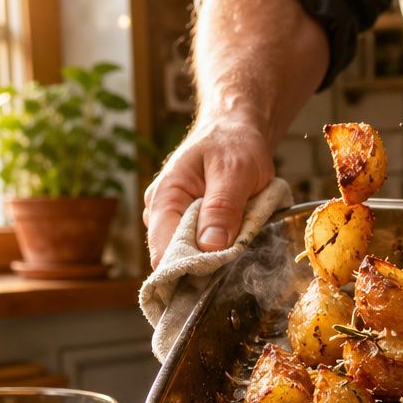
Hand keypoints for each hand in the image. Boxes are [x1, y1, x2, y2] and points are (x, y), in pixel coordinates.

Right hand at [143, 116, 274, 267]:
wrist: (236, 130)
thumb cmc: (232, 143)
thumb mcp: (234, 171)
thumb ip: (222, 208)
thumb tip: (210, 247)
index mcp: (164, 198)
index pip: (163, 251)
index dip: (189, 268)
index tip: (218, 271)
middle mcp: (162, 213)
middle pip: (177, 258)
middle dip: (207, 263)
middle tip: (238, 255)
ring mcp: (175, 220)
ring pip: (193, 254)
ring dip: (217, 255)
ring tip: (240, 240)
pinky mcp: (192, 224)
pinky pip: (204, 247)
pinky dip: (222, 247)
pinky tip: (237, 238)